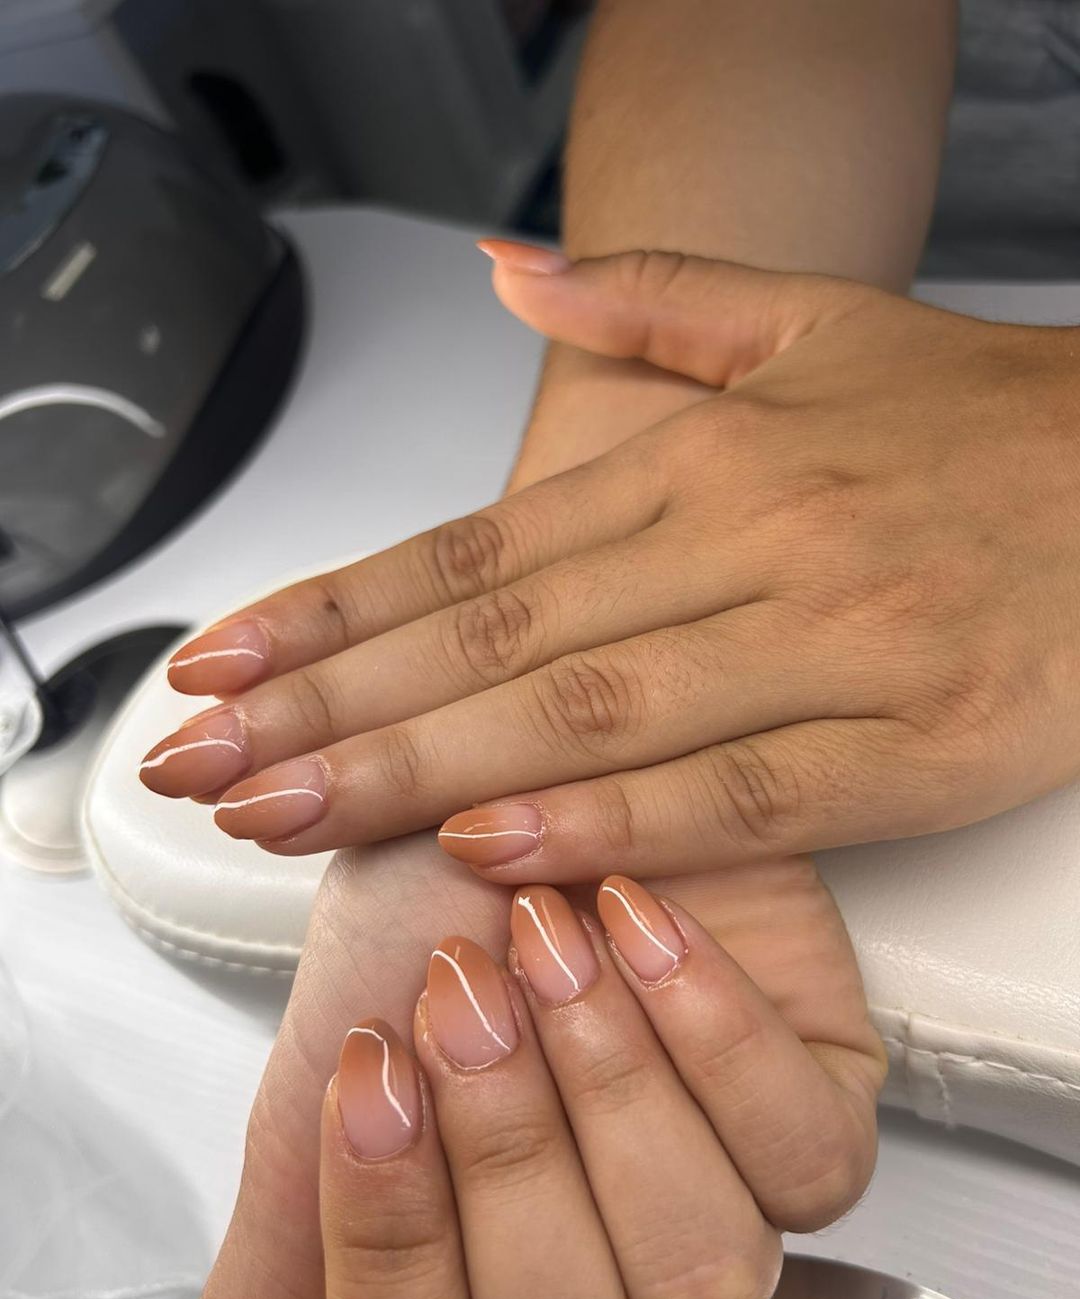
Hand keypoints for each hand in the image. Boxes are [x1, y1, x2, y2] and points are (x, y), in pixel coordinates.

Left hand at [141, 244, 1079, 878]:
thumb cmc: (978, 422)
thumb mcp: (811, 324)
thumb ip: (649, 301)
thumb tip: (510, 269)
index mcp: (703, 456)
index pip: (474, 546)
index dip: (335, 612)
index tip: (223, 667)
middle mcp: (743, 542)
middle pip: (497, 637)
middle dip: (334, 708)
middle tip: (206, 766)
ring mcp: (823, 643)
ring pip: (589, 712)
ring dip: (423, 771)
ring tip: (289, 816)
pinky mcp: (906, 741)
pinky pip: (738, 791)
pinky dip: (611, 823)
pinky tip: (495, 853)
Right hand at [156, 841, 878, 1298]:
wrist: (502, 803)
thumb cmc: (415, 942)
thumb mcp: (309, 1105)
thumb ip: (267, 1284)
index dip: (388, 1268)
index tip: (364, 1081)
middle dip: (504, 1164)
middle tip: (457, 995)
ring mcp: (725, 1222)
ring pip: (699, 1272)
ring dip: (609, 1092)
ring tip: (545, 942)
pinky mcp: (816, 1130)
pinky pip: (806, 1162)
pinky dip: (713, 1037)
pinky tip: (639, 926)